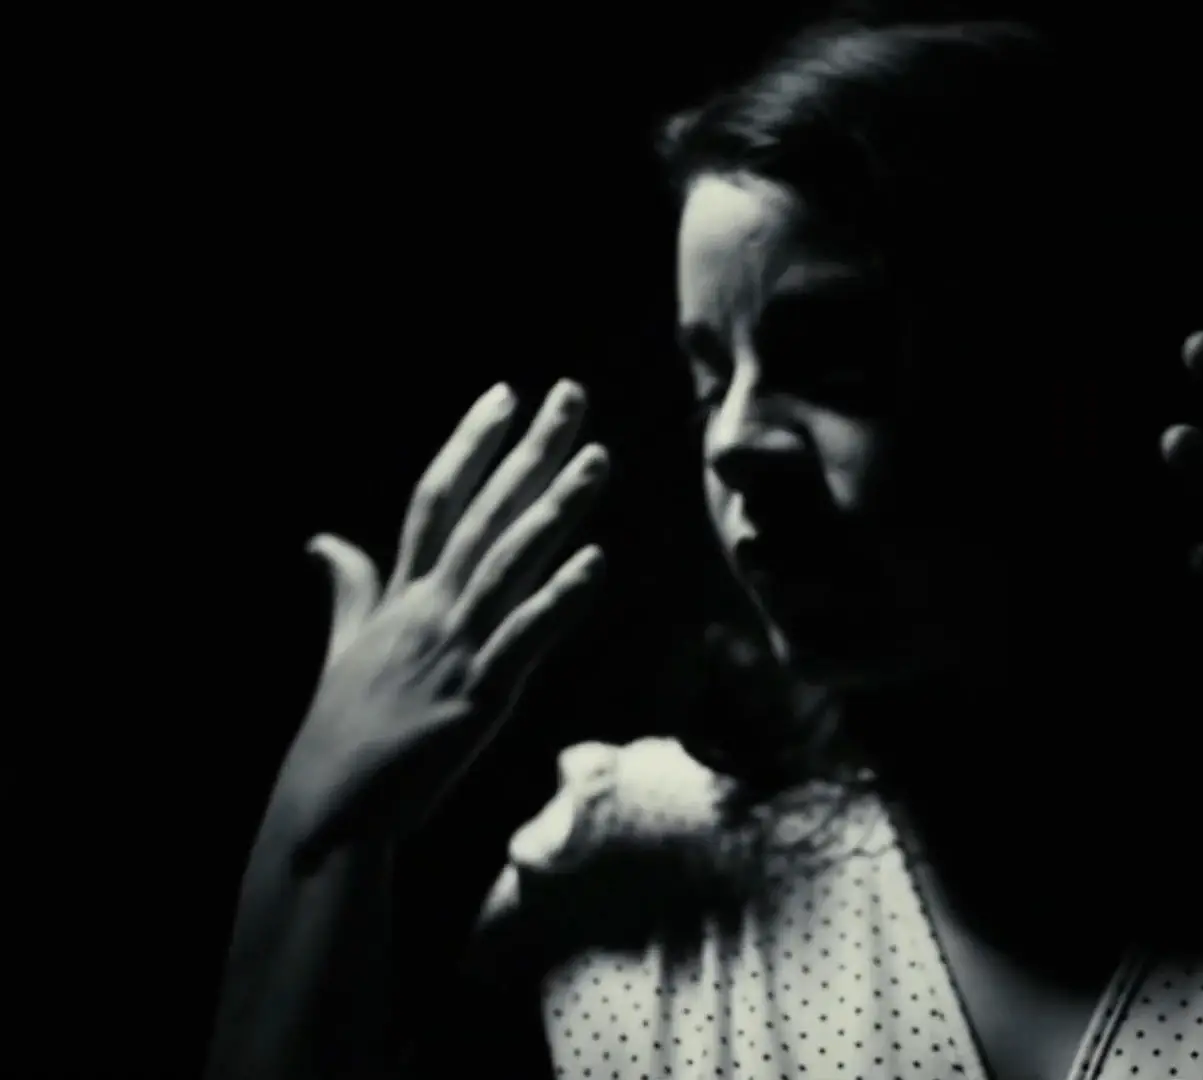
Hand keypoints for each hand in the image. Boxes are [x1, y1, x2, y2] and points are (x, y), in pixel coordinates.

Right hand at [276, 379, 608, 860]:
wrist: (326, 812)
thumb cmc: (341, 732)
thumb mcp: (344, 646)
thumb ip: (350, 588)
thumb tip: (323, 539)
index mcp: (402, 595)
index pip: (438, 498)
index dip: (471, 443)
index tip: (505, 393)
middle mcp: (430, 609)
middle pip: (485, 512)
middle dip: (530, 451)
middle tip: (571, 393)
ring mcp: (454, 649)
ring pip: (510, 562)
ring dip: (557, 509)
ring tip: (599, 458)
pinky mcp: (478, 696)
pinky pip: (525, 637)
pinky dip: (560, 598)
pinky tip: (597, 562)